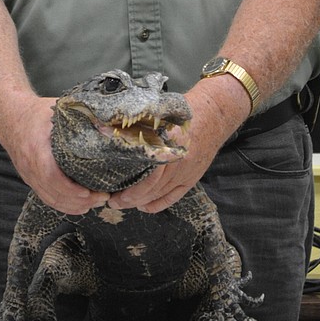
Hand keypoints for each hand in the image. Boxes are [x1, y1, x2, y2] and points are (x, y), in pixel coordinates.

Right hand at [2, 94, 109, 214]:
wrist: (11, 117)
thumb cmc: (35, 113)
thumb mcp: (58, 110)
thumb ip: (81, 119)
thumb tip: (109, 129)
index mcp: (37, 148)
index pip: (50, 175)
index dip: (69, 188)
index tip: (88, 191)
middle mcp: (30, 166)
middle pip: (53, 193)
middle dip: (79, 201)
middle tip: (102, 197)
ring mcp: (29, 175)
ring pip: (50, 199)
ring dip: (74, 206)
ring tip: (96, 202)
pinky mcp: (31, 179)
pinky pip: (47, 198)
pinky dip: (64, 205)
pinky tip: (80, 206)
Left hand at [106, 82, 243, 213]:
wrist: (213, 116)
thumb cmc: (182, 113)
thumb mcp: (158, 116)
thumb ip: (138, 128)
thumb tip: (106, 131)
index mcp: (167, 147)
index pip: (147, 177)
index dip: (129, 189)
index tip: (111, 192)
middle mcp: (177, 163)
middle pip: (150, 189)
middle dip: (129, 199)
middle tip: (112, 202)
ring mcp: (186, 173)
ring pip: (159, 194)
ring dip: (140, 202)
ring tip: (123, 204)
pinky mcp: (192, 178)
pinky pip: (173, 197)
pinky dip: (157, 204)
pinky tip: (144, 207)